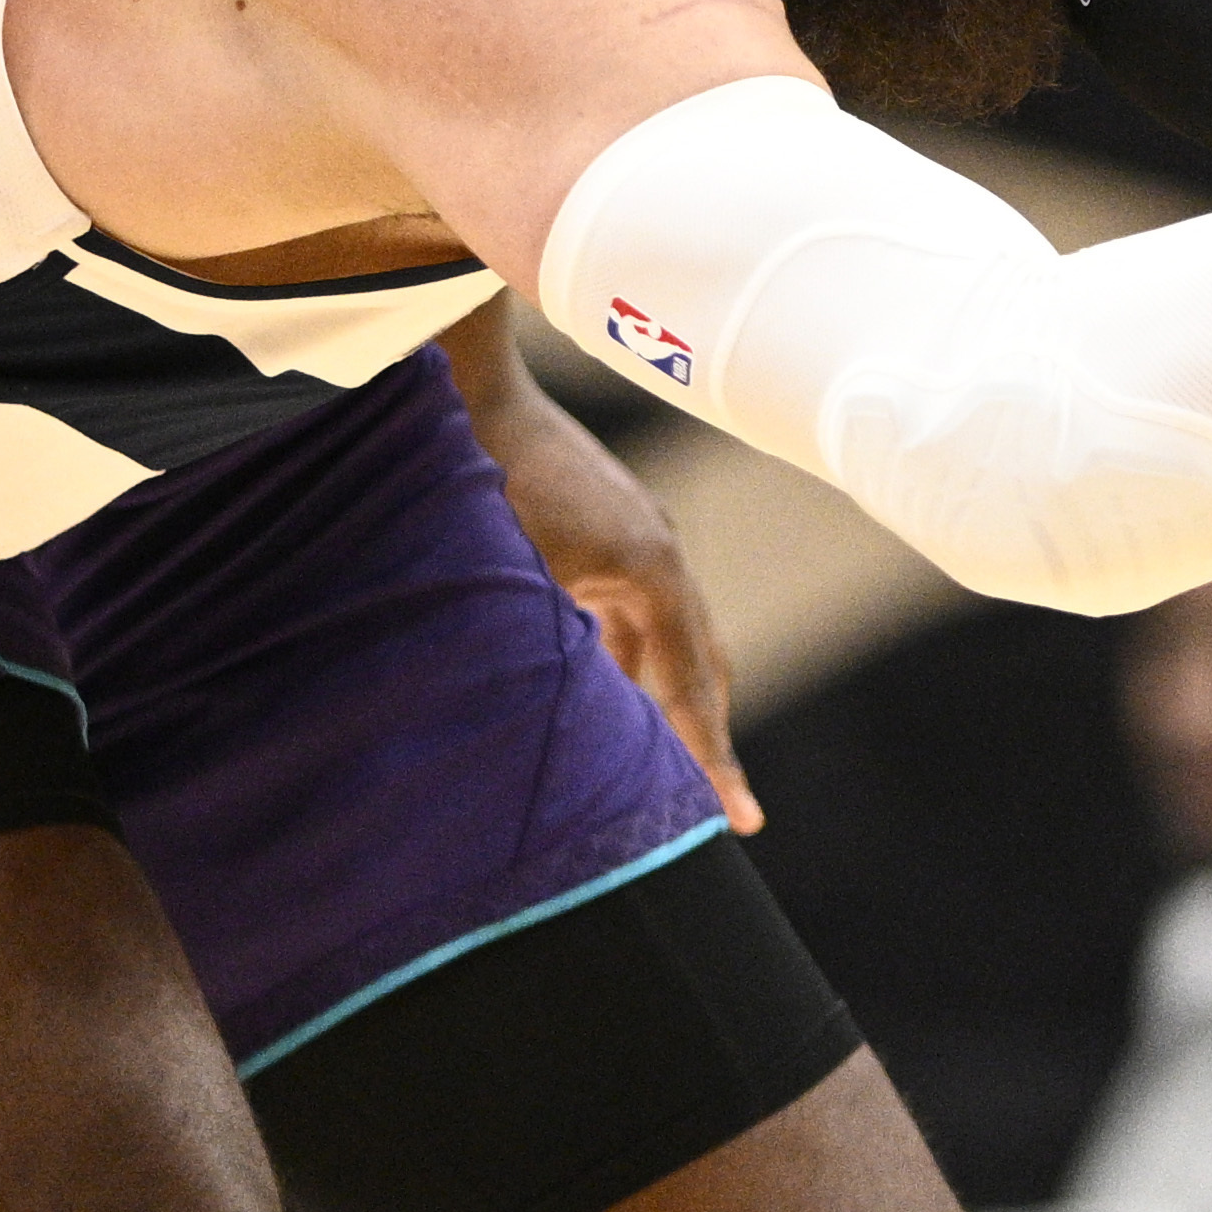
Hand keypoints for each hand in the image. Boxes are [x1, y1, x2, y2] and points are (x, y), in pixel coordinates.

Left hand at [463, 345, 757, 826]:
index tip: (742, 821)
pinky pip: (634, 617)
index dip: (712, 759)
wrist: (468, 390)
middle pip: (702, 667)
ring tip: (659, 769)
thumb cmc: (484, 479)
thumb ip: (551, 650)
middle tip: (719, 807)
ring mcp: (640, 542)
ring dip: (664, 702)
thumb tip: (570, 729)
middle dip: (706, 737)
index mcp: (650, 572)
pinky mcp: (611, 537)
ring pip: (669, 644)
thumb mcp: (514, 577)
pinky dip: (627, 664)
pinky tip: (604, 698)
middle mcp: (660, 557)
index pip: (691, 688)